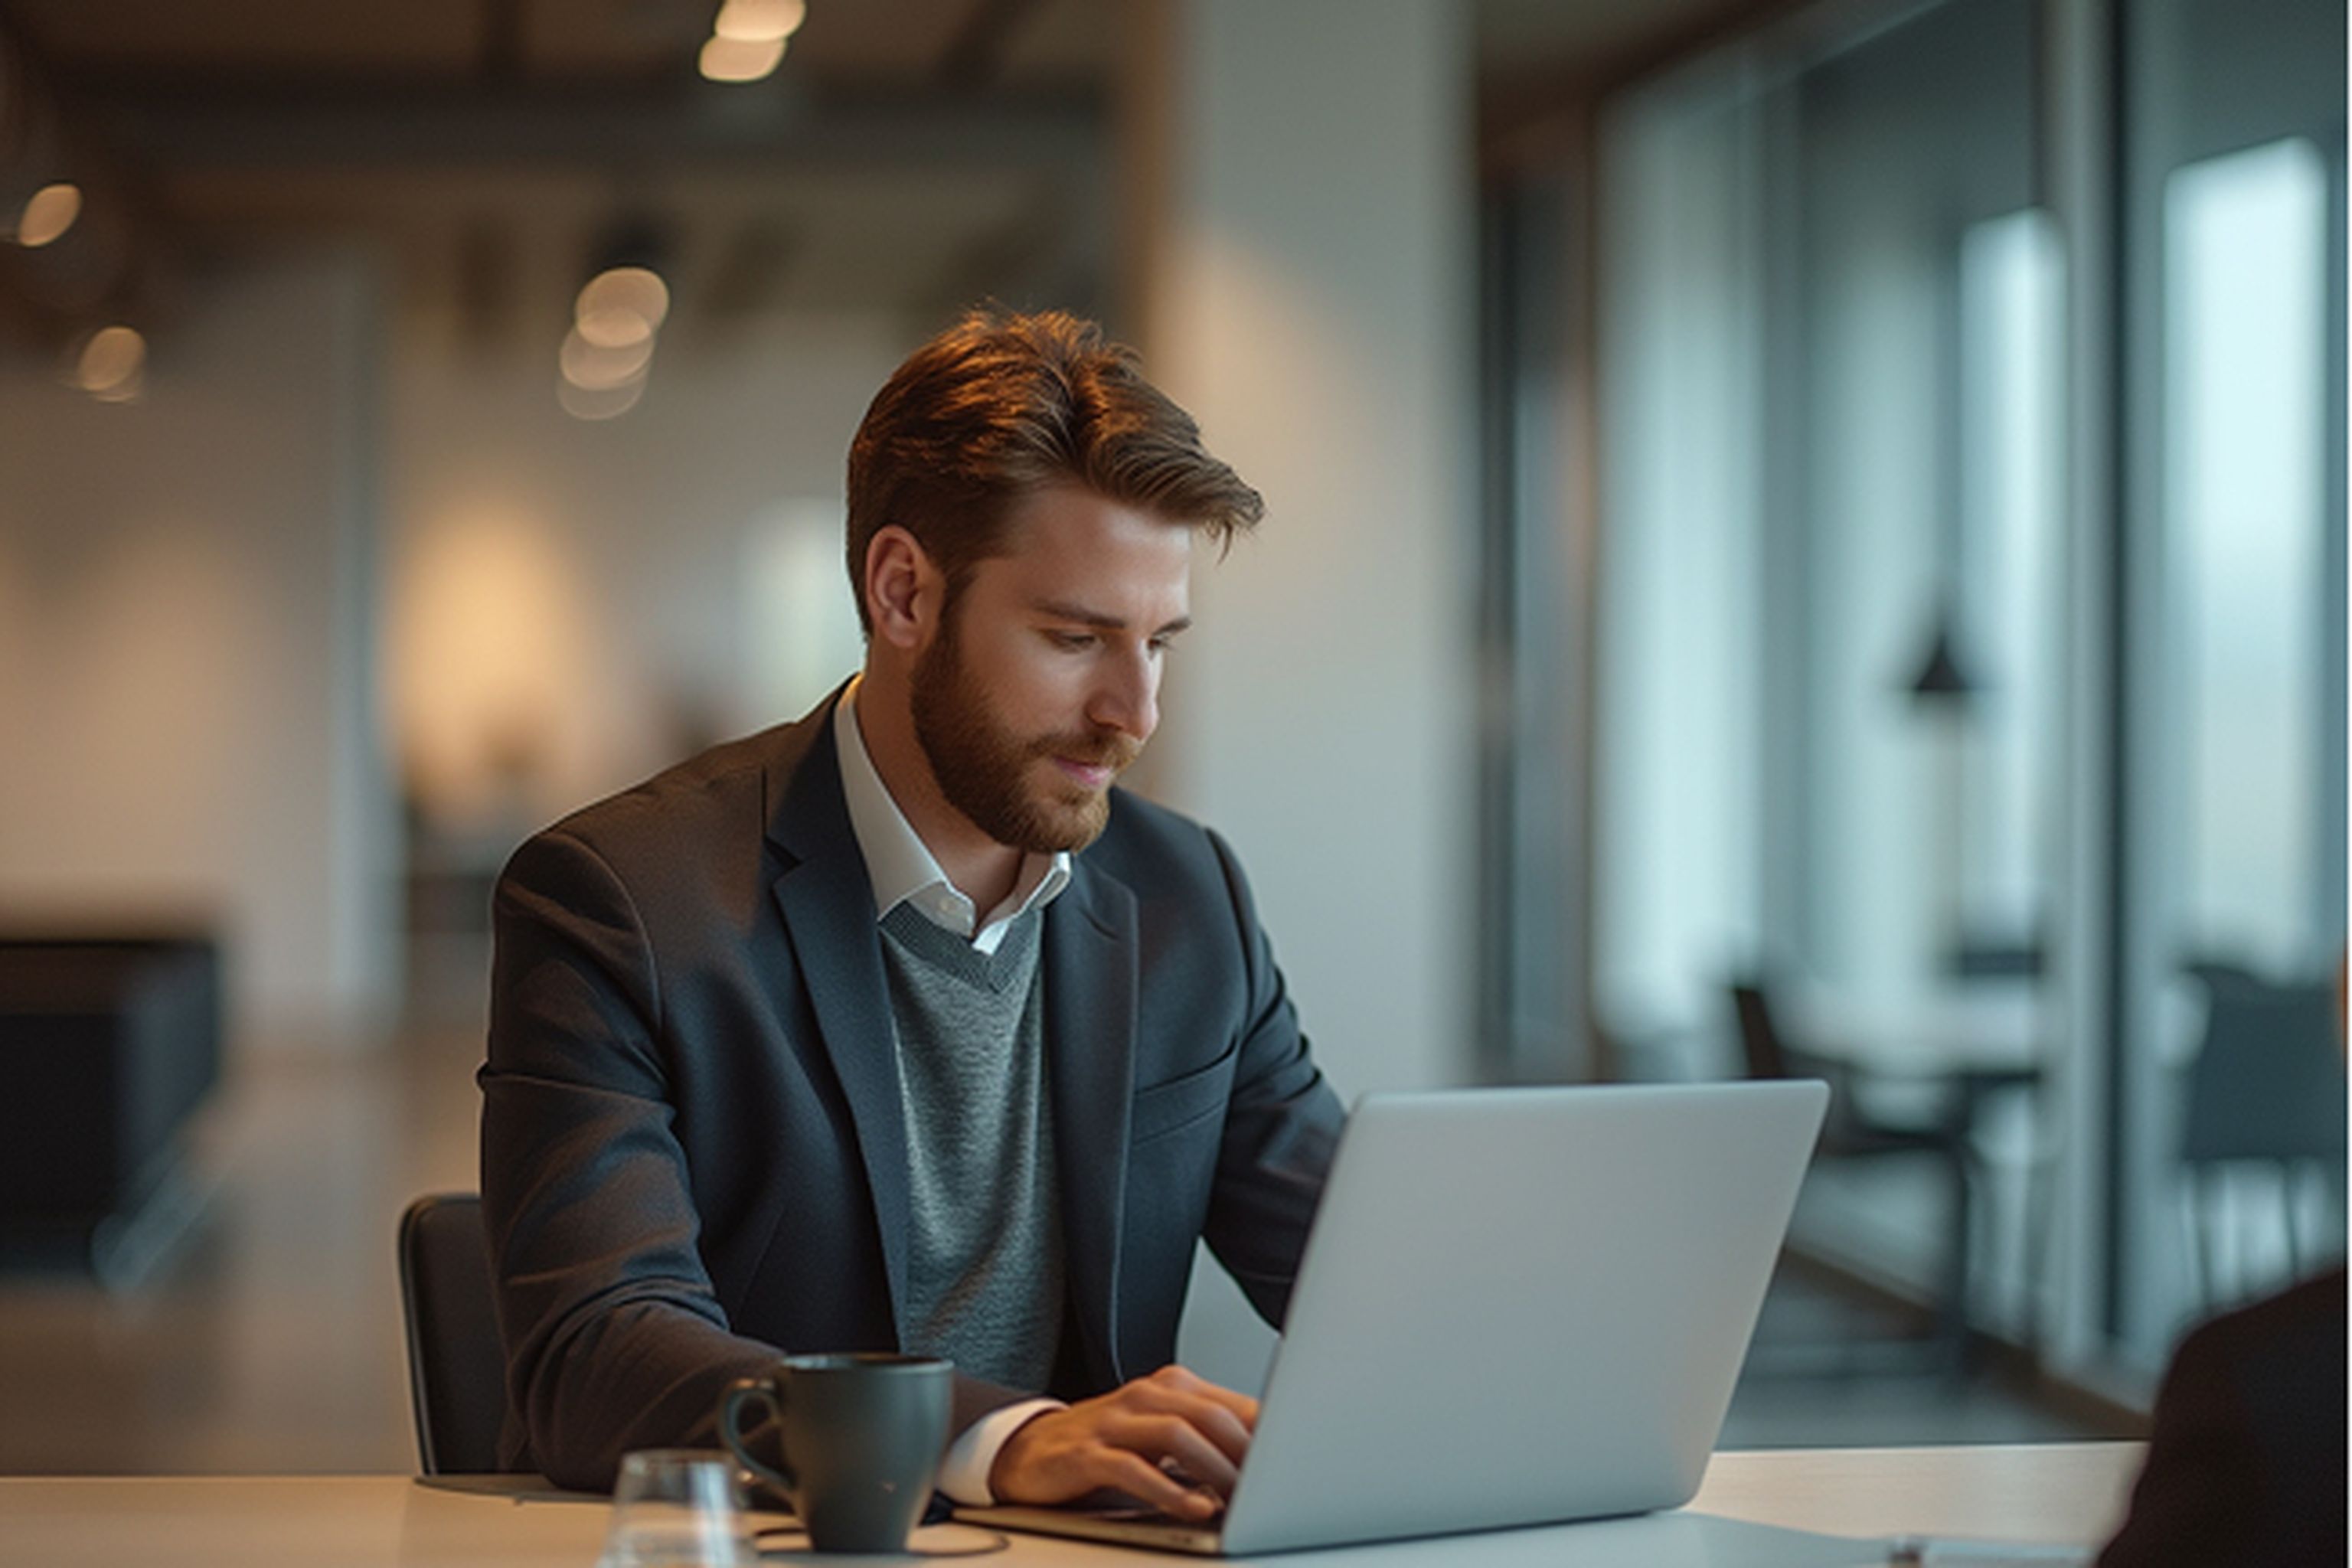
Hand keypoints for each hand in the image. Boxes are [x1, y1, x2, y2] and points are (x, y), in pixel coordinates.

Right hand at [988, 1364, 1258, 1519]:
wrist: (1028, 1450)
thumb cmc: (1105, 1445)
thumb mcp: (1159, 1435)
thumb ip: (1206, 1440)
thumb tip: (1265, 1463)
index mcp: (1170, 1386)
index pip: (1230, 1402)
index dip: (1266, 1434)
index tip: (1295, 1463)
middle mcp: (1144, 1395)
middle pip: (1209, 1414)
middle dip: (1246, 1453)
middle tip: (1271, 1487)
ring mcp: (1114, 1422)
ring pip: (1177, 1435)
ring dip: (1214, 1470)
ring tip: (1237, 1499)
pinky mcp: (1087, 1453)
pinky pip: (1134, 1468)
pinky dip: (1170, 1491)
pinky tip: (1193, 1509)